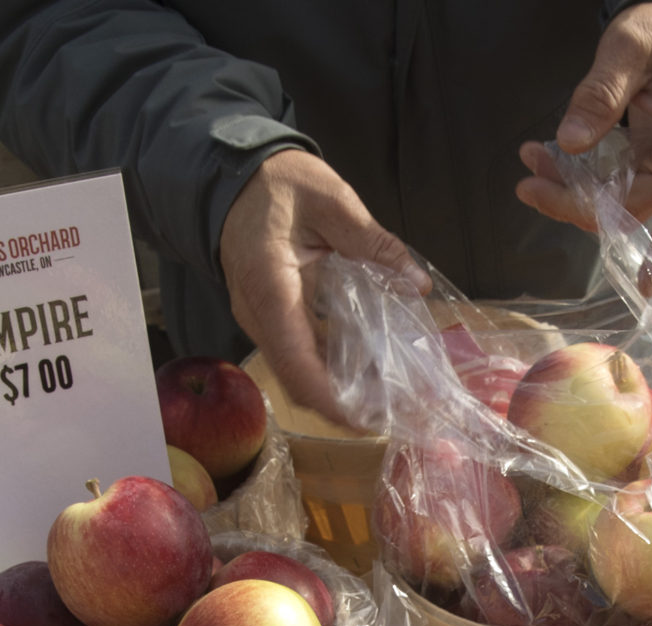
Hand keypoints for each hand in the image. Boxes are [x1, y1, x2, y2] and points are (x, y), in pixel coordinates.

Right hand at [219, 149, 428, 426]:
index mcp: (269, 286)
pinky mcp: (270, 322)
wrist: (236, 180)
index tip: (368, 420)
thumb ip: (374, 241)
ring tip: (389, 402)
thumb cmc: (278, 185)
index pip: (295, 361)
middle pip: (297, 381)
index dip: (331, 399)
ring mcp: (260, 321)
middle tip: (394, 416)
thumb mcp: (331, 200)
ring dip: (339, 396)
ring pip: (297, 376)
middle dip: (343, 408)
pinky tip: (369, 375)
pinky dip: (331, 376)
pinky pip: (298, 360)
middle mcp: (258, 314)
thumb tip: (415, 283)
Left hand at [516, 3, 651, 268]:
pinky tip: (546, 159)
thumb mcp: (630, 44)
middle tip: (529, 184)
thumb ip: (602, 90)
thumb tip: (571, 142)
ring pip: (617, 203)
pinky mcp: (646, 169)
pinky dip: (576, 180)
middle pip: (633, 206)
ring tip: (531, 161)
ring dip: (570, 193)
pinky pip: (611, 189)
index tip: (650, 278)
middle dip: (578, 203)